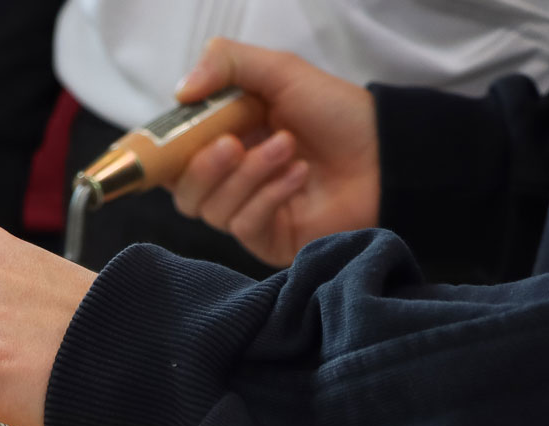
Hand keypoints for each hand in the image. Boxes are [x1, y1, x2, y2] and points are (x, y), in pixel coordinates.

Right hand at [169, 38, 379, 266]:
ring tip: (288, 148)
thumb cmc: (335, 111)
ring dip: (248, 175)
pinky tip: (298, 175)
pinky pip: (244, 225)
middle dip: (204, 167)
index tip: (172, 137)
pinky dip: (268, 196)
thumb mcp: (279, 70)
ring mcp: (248, 211)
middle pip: (182, 191)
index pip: (171, 156)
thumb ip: (226, 64)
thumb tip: (180, 92)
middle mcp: (229, 179)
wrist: (385, 152)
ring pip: (212, 209)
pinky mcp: (269, 239)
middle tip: (235, 143)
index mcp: (222, 139)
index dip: (162, 152)